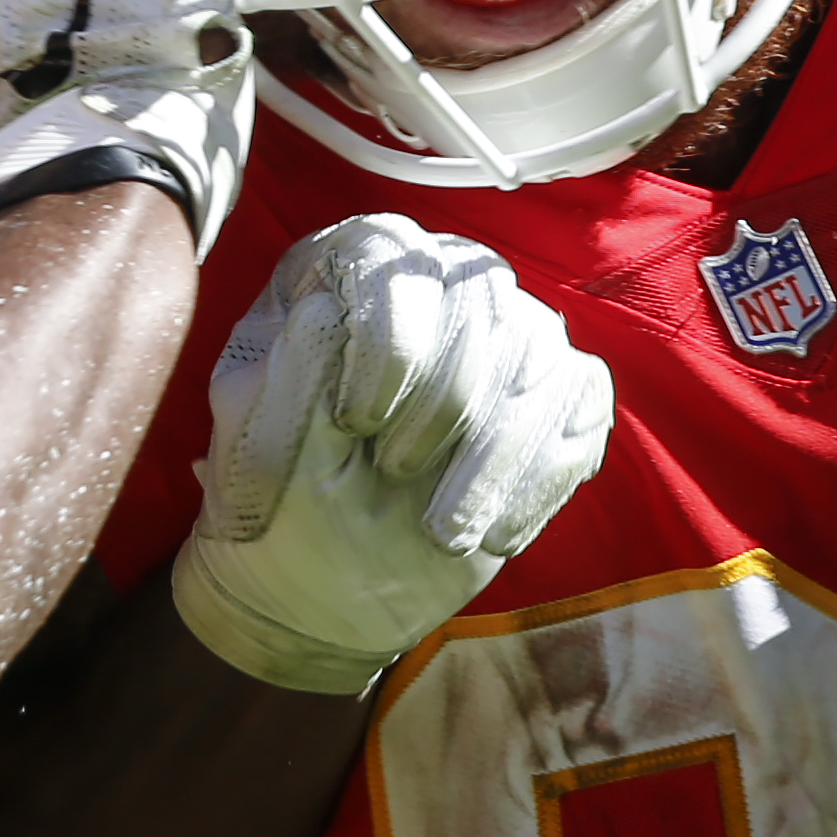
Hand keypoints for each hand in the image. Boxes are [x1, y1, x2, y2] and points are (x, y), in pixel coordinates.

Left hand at [174, 216, 614, 694]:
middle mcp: (426, 285)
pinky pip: (580, 399)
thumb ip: (285, 377)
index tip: (357, 425)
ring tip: (444, 533)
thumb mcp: (257, 449)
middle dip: (446, 397)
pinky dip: (542, 473)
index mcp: (336, 277)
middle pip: (477, 290)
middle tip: (395, 474)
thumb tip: (326, 310)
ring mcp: (495, 335)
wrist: (324, 587)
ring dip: (497, 453)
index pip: (385, 249)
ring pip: (538, 346)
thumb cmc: (280, 504)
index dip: (386, 335)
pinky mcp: (545, 393)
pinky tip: (494, 534)